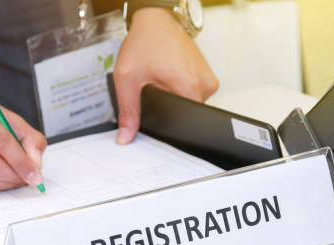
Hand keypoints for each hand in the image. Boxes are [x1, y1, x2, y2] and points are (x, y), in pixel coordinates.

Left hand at [113, 7, 218, 143]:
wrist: (156, 19)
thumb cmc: (145, 41)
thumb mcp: (127, 78)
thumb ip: (128, 111)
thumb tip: (126, 137)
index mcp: (189, 87)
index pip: (185, 123)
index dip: (166, 125)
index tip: (154, 113)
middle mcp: (204, 85)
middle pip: (187, 115)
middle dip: (168, 108)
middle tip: (155, 88)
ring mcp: (208, 80)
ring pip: (190, 105)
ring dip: (174, 99)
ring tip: (162, 80)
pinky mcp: (207, 76)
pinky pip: (193, 94)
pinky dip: (180, 90)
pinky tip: (170, 78)